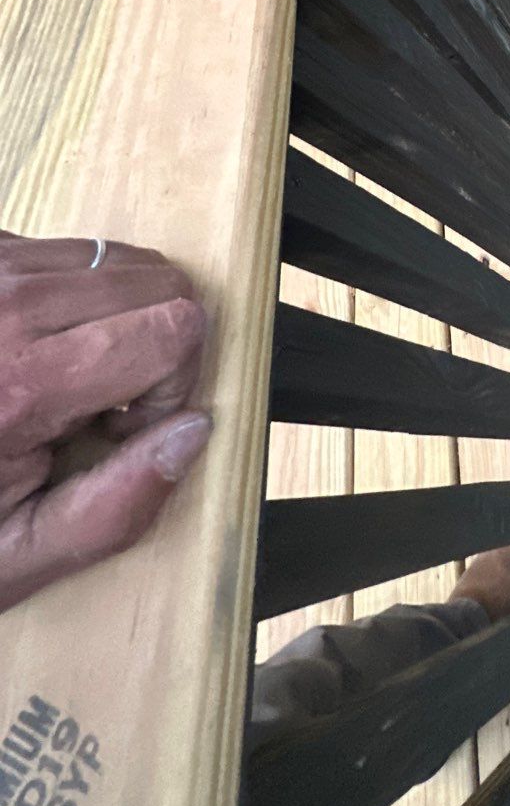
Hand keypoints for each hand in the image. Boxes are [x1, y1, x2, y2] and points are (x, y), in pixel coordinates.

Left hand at [0, 233, 210, 613]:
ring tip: (57, 373)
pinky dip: (66, 295)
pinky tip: (24, 348)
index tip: (122, 428)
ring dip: (111, 315)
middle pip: (158, 279)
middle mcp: (4, 306)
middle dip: (153, 343)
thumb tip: (194, 430)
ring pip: (116, 257)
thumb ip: (114, 508)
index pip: (176, 326)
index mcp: (22, 384)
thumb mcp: (14, 554)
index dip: (172, 385)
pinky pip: (62, 251)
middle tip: (96, 403)